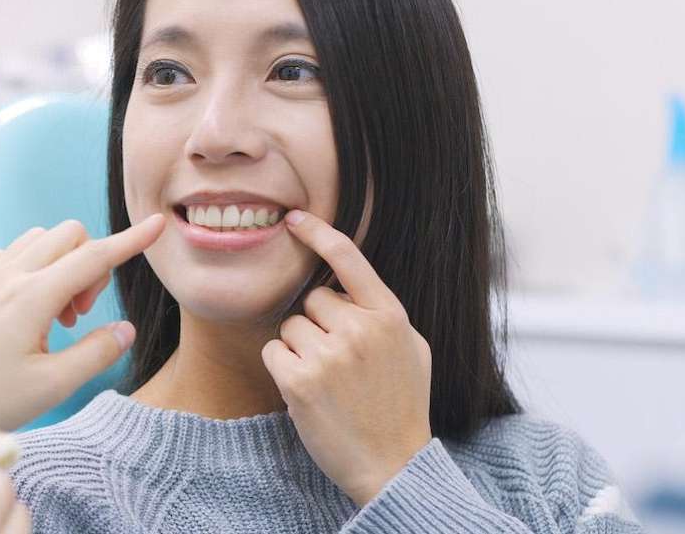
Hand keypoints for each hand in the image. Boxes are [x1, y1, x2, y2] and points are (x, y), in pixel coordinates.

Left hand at [0, 215, 165, 429]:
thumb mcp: (52, 386)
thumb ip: (95, 353)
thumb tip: (124, 330)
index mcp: (31, 297)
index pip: (95, 256)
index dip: (131, 241)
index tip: (158, 226)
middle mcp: (7, 276)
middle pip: (69, 235)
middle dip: (90, 265)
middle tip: (79, 316)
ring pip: (39, 240)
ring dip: (61, 265)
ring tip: (54, 317)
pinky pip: (12, 254)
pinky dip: (33, 269)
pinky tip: (28, 312)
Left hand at [260, 210, 431, 505]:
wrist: (393, 465)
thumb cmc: (402, 406)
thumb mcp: (411, 350)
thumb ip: (382, 314)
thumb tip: (351, 286)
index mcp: (390, 316)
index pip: (349, 259)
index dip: (318, 233)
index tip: (294, 219)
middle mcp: (360, 329)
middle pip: (311, 301)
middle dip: (316, 325)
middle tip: (338, 363)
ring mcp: (329, 354)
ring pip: (289, 327)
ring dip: (299, 349)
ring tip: (327, 382)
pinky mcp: (299, 380)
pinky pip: (273, 352)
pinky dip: (282, 369)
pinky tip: (307, 392)